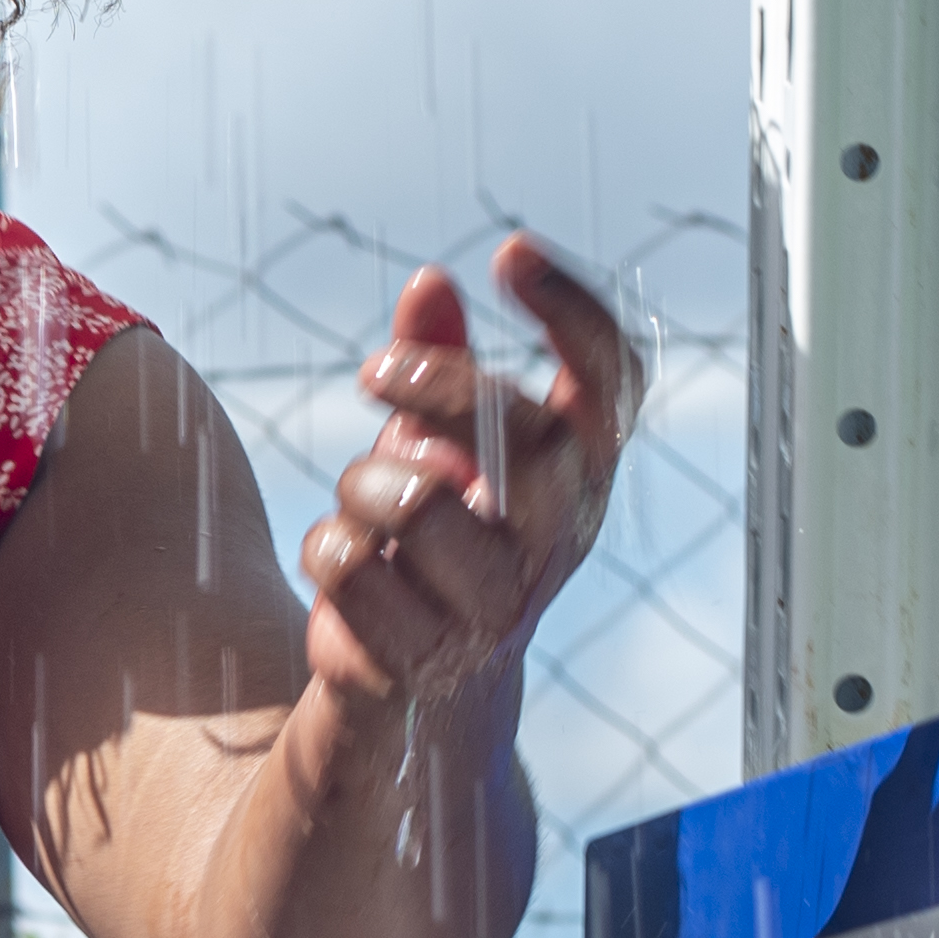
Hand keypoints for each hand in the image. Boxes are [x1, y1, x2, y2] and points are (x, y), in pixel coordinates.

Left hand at [301, 233, 633, 720]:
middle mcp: (556, 542)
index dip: (576, 312)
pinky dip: (325, 548)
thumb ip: (437, 360)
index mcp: (580, 478)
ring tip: (356, 502)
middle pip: (525, 437)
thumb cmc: (435, 540)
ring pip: (419, 506)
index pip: (613, 386)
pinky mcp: (425, 659)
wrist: (415, 687)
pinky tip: (338, 560)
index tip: (511, 250)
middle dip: (436, 386)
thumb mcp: (437, 444)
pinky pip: (352, 568)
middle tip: (372, 374)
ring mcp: (495, 608)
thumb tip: (430, 280)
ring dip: (360, 484)